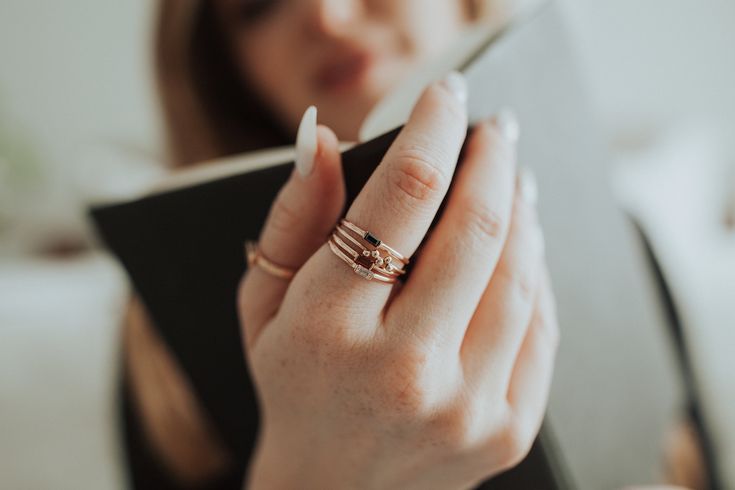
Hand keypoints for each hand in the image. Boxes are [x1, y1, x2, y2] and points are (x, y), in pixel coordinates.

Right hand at [238, 73, 558, 489]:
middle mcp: (402, 370)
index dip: (431, 130)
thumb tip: (320, 136)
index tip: (446, 95)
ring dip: (521, 209)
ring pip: (518, 275)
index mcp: (328, 330)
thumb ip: (292, 217)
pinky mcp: (507, 430)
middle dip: (491, 160)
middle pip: (474, 229)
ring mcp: (464, 407)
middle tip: (495, 126)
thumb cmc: (293, 387)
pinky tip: (525, 241)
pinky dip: (536, 270)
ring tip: (513, 175)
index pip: (400, 199)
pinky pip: (540, 326)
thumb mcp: (265, 304)